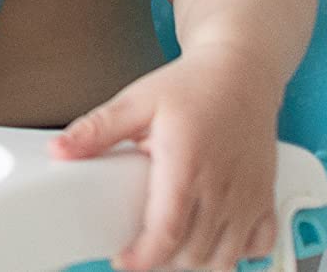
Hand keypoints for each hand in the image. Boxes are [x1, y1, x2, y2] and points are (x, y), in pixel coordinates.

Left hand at [50, 48, 285, 270]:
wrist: (241, 73)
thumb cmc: (192, 86)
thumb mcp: (136, 101)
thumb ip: (97, 130)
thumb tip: (60, 150)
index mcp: (186, 164)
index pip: (166, 232)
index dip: (143, 258)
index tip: (123, 260)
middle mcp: (222, 186)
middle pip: (193, 253)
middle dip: (163, 262)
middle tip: (141, 248)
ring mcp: (249, 195)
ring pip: (227, 258)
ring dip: (197, 263)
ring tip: (171, 250)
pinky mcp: (266, 196)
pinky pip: (260, 245)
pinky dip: (239, 255)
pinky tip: (215, 243)